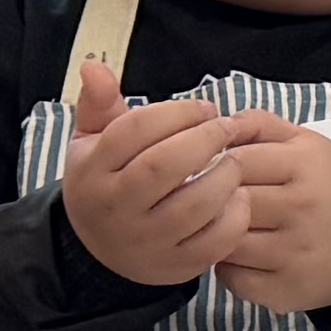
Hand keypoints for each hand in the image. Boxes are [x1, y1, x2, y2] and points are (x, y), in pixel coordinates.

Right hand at [58, 59, 252, 287]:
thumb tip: (94, 64)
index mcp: (92, 172)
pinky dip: (235, 214)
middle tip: (226, 128)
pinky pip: (215, 240)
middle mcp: (114, 209)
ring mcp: (145, 241)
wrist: (102, 252)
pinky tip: (237, 196)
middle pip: (164, 165)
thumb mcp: (93, 143)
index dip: (177, 112)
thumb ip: (98, 105)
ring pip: (194, 204)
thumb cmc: (110, 181)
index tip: (205, 108)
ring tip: (234, 160)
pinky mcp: (175, 265)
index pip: (134, 131)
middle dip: (205, 138)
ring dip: (225, 175)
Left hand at [207, 117, 330, 316]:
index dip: (215, 166)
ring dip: (216, 236)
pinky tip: (242, 258)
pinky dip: (228, 268)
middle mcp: (304, 209)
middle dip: (213, 202)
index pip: (236, 161)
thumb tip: (213, 124)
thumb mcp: (305, 143)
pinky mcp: (286, 290)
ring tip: (226, 229)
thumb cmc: (329, 184)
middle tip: (212, 204)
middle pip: (228, 202)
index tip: (212, 173)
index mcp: (307, 165)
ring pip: (225, 242)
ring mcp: (295, 253)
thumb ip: (260, 125)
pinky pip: (232, 278)